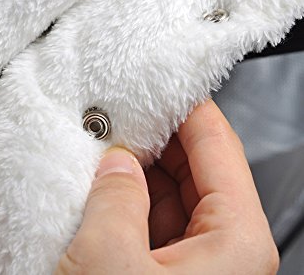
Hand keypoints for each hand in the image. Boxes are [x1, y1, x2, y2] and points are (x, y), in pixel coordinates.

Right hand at [56, 100, 278, 274]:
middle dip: (156, 137)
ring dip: (139, 170)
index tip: (161, 82)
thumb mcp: (109, 260)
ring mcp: (199, 265)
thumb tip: (116, 164)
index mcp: (236, 242)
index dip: (187, 106)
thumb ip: (115, 197)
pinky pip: (156, 221)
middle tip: (123, 114)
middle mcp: (228, 253)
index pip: (218, 145)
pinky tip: (104, 186)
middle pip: (197, 167)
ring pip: (174, 194)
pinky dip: (131, 200)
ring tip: (106, 146)